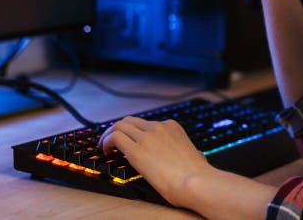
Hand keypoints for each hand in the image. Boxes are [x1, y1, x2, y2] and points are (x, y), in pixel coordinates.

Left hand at [98, 116, 213, 207]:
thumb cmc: (198, 175)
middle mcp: (158, 127)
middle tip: (111, 142)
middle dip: (118, 129)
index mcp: (172, 127)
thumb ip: (192, 152)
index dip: (134, 132)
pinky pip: (115, 137)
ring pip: (119, 125)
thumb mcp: (196, 155)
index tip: (129, 141)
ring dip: (108, 135)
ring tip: (105, 147)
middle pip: (130, 120)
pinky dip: (106, 142)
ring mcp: (146, 137)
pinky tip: (106, 152)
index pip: (146, 123)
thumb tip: (195, 155)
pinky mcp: (136, 150)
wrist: (196, 182)